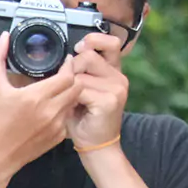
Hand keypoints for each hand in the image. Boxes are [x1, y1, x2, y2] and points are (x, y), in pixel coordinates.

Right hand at [0, 32, 80, 174]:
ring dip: (70, 93)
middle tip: (65, 73)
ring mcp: (57, 125)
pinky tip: (54, 107)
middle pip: (77, 87)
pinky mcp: (58, 137)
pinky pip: (69, 117)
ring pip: (74, 102)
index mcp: (36, 97)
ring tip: (59, 88)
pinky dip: (65, 109)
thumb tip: (3, 38)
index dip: (69, 66)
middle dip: (73, 78)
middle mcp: (51, 111)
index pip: (67, 76)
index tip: (65, 61)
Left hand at [67, 32, 128, 149]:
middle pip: (87, 56)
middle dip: (72, 69)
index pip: (111, 42)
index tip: (80, 48)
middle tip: (72, 88)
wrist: (97, 147)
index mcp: (114, 71)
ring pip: (80, 73)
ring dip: (70, 87)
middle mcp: (119, 77)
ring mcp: (117, 88)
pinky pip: (80, 89)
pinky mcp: (110, 100)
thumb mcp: (82, 90)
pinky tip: (77, 109)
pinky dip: (72, 99)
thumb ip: (79, 70)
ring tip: (74, 101)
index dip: (94, 40)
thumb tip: (68, 56)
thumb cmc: (85, 119)